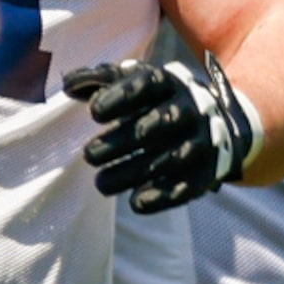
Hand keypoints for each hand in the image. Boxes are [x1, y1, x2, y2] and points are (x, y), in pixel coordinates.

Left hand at [64, 57, 255, 213]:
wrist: (214, 122)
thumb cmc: (157, 100)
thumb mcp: (134, 83)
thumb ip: (100, 81)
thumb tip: (69, 85)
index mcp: (170, 82)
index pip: (148, 84)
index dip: (121, 96)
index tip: (94, 112)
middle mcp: (191, 108)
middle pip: (160, 122)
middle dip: (123, 140)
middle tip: (89, 155)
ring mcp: (203, 139)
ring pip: (172, 157)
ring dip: (135, 172)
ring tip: (101, 184)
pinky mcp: (210, 169)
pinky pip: (189, 184)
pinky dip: (164, 196)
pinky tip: (136, 203)